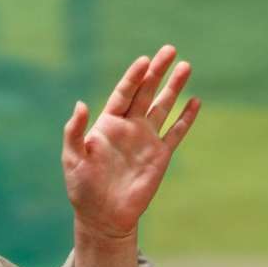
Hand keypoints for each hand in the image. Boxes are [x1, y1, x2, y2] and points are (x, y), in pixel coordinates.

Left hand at [63, 44, 201, 239]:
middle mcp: (129, 127)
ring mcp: (146, 140)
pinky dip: (186, 118)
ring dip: (174, 88)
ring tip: (186, 66)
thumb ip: (75, 131)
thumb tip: (80, 104)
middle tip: (170, 49)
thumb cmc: (83, 188)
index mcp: (107, 124)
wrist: (103, 217)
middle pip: (146, 92)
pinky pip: (176, 132)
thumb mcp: (72, 158)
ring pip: (163, 107)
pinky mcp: (160, 156)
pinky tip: (195, 101)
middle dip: (157, 71)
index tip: (144, 60)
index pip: (123, 93)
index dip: (133, 76)